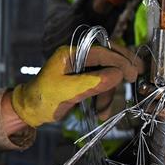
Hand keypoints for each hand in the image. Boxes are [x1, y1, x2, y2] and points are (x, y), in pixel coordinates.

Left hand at [10, 44, 139, 127]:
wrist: (30, 111)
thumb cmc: (43, 99)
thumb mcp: (67, 91)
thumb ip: (92, 82)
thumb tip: (118, 75)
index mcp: (70, 53)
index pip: (101, 52)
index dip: (119, 61)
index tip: (133, 73)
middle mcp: (77, 57)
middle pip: (107, 59)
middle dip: (120, 71)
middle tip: (135, 78)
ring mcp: (80, 69)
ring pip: (105, 75)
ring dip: (108, 95)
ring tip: (103, 113)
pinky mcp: (82, 80)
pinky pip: (100, 85)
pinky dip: (103, 98)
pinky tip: (101, 112)